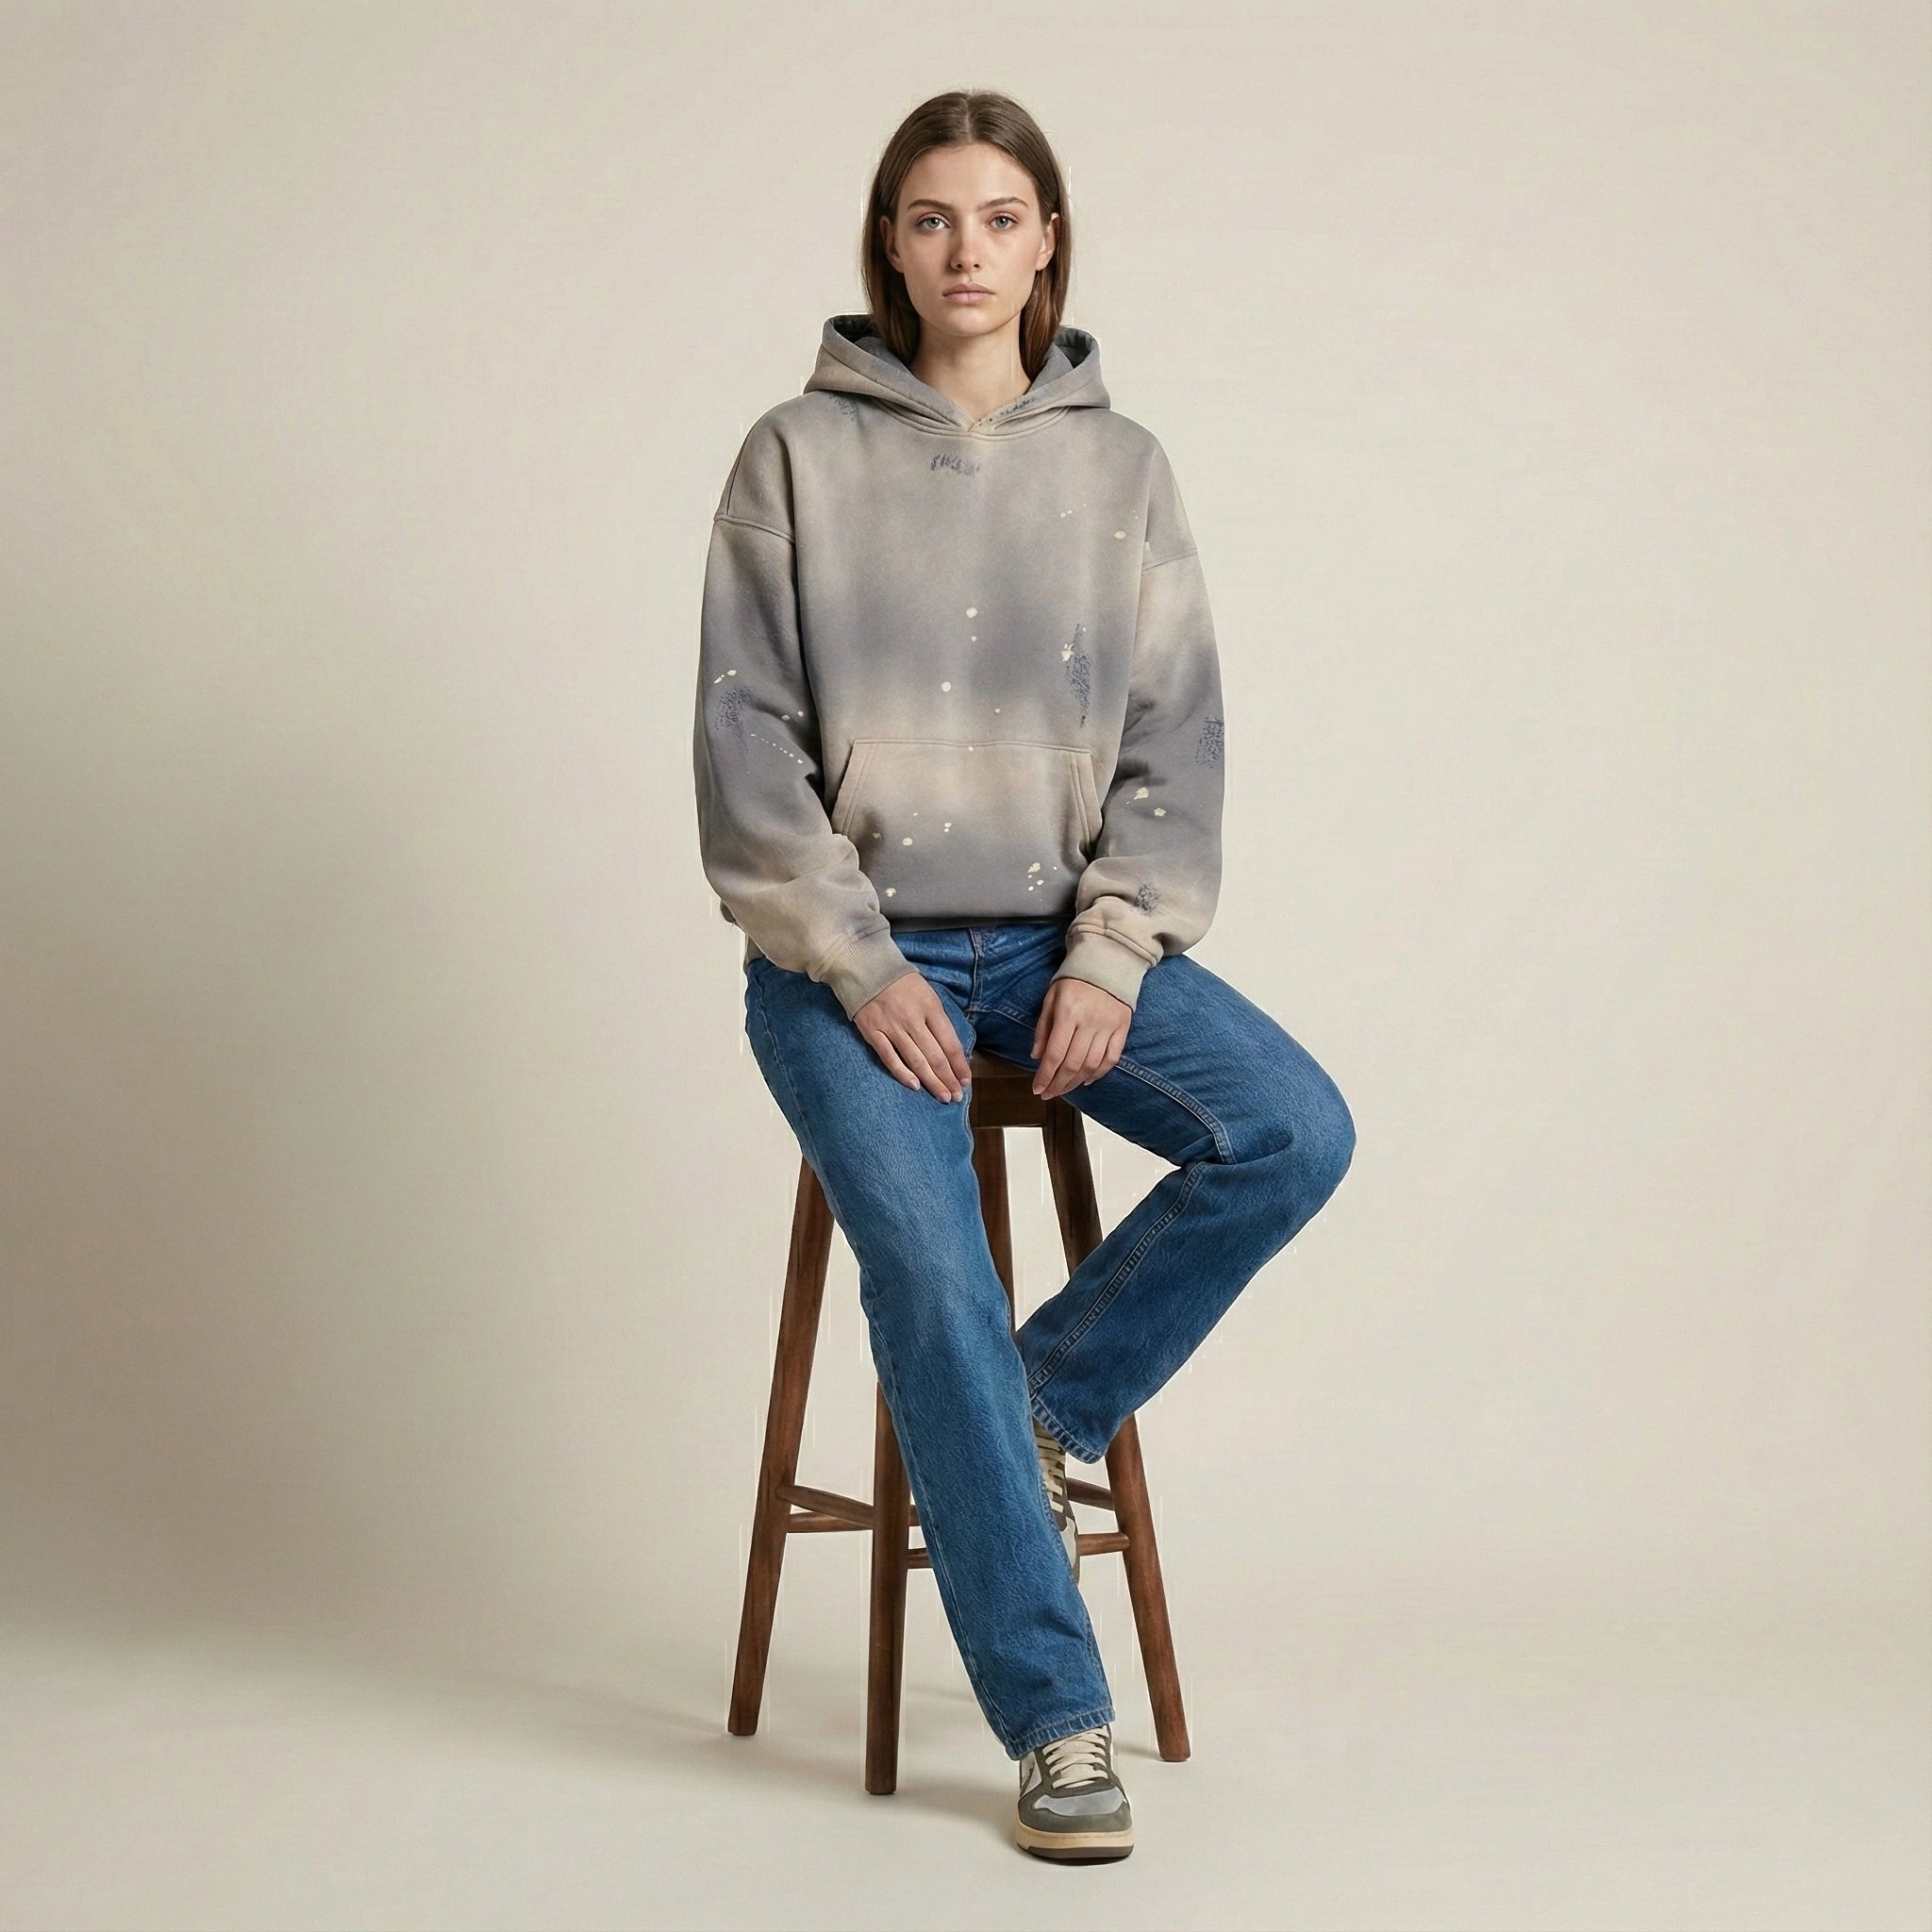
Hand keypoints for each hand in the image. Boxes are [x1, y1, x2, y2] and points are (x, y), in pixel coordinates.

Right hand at [852, 971, 973, 1101]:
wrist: (865, 967)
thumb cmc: (901, 982)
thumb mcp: (927, 993)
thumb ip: (938, 1019)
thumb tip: (952, 1049)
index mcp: (931, 1007)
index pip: (950, 1043)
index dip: (959, 1065)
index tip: (966, 1081)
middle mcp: (913, 1019)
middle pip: (935, 1056)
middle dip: (948, 1079)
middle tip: (956, 1097)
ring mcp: (892, 1026)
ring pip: (916, 1060)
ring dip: (932, 1081)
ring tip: (942, 1096)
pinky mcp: (872, 1032)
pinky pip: (889, 1057)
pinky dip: (902, 1073)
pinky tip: (915, 1086)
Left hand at [1030, 975, 1130, 1099]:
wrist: (1108, 963)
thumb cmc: (1074, 980)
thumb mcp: (1051, 998)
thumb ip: (1043, 1028)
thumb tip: (1037, 1056)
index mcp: (1068, 1014)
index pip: (1055, 1054)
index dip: (1045, 1075)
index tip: (1038, 1088)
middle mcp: (1089, 1022)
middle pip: (1073, 1064)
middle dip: (1058, 1084)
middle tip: (1049, 1093)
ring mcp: (1108, 1026)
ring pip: (1091, 1065)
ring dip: (1076, 1082)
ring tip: (1064, 1089)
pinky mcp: (1123, 1028)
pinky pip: (1111, 1058)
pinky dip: (1099, 1073)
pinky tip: (1087, 1080)